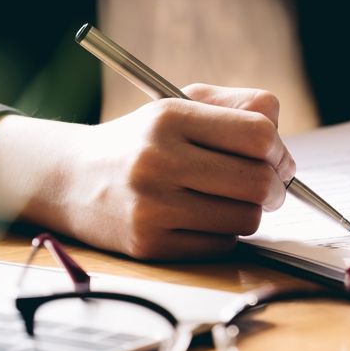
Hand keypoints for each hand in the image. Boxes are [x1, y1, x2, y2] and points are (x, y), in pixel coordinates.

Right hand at [0, 84, 295, 259]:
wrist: (69, 178)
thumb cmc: (140, 140)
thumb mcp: (179, 104)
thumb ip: (237, 106)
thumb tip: (280, 140)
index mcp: (169, 117)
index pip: (257, 134)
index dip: (279, 148)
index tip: (277, 156)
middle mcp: (158, 160)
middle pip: (258, 182)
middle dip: (275, 186)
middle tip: (269, 185)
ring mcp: (152, 207)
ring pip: (246, 219)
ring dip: (249, 211)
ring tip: (228, 199)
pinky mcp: (149, 245)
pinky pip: (221, 245)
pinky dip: (223, 233)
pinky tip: (202, 217)